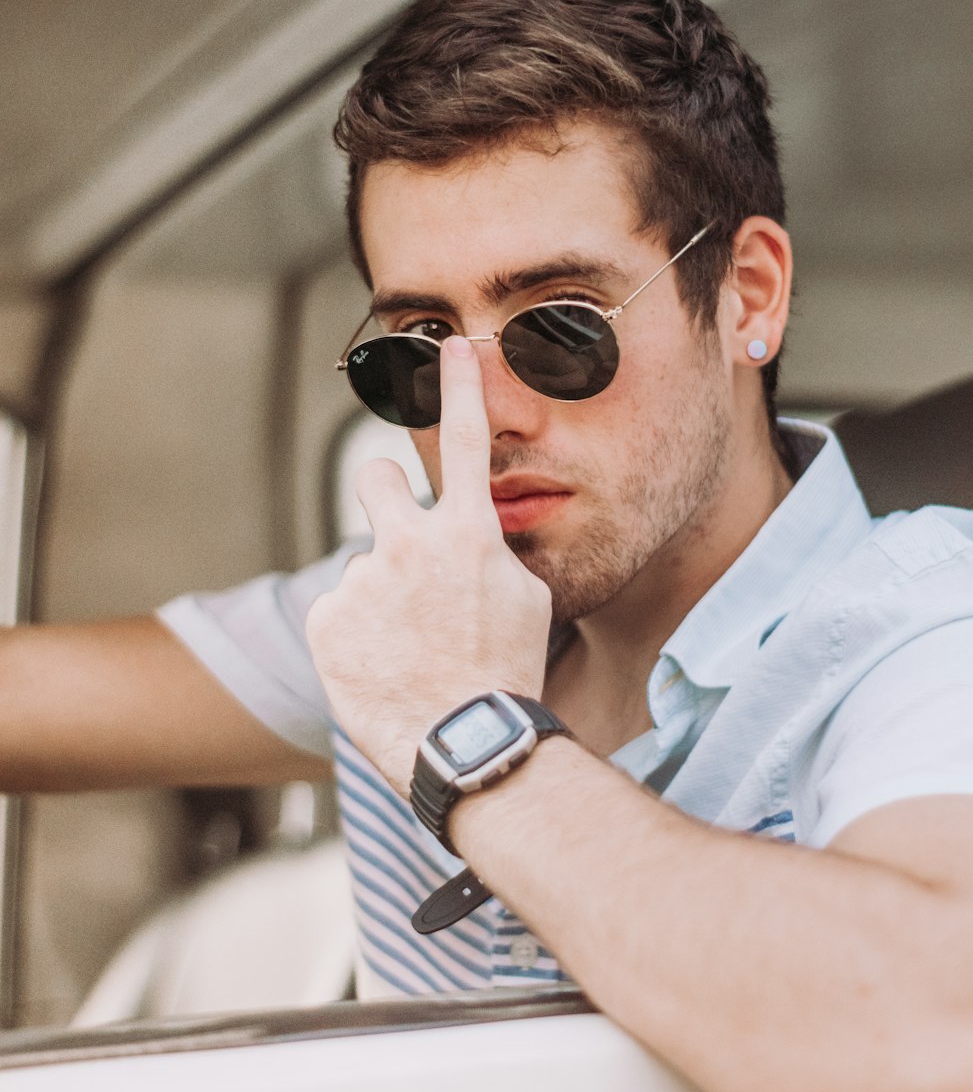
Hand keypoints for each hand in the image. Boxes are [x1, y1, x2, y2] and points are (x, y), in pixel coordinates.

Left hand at [305, 336, 552, 796]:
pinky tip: (383, 668)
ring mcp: (363, 581)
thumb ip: (493, 554)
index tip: (450, 346)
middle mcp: (409, 544)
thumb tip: (475, 538)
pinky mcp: (328, 620)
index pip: (466, 441)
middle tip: (401, 542)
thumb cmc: (507, 674)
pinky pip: (342, 611)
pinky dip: (356, 635)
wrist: (468, 745)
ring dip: (380, 595)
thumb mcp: (527, 600)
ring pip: (366, 567)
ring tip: (407, 650)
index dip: (459, 388)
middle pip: (374, 478)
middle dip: (382, 492)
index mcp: (467, 533)